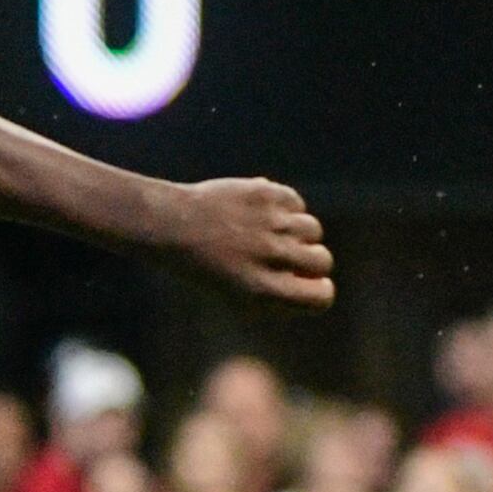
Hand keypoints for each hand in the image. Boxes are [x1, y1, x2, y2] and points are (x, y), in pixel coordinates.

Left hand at [168, 179, 334, 307]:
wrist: (170, 227)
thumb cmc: (204, 267)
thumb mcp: (236, 294)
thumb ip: (279, 295)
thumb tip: (319, 283)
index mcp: (261, 291)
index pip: (321, 296)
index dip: (319, 290)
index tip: (309, 284)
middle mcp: (269, 257)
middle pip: (322, 260)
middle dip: (311, 261)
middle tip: (288, 257)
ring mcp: (270, 223)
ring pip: (313, 230)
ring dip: (298, 234)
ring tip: (270, 234)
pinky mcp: (266, 195)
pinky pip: (297, 204)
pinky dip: (286, 209)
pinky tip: (260, 214)